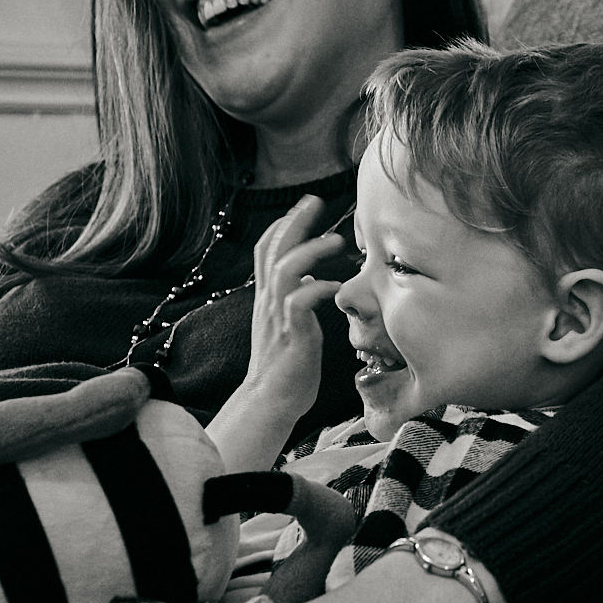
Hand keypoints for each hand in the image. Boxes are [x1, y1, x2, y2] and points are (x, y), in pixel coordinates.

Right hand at [209, 195, 346, 470]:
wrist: (271, 402)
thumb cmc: (287, 367)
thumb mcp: (290, 325)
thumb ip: (297, 301)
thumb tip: (313, 281)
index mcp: (267, 298)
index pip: (265, 251)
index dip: (281, 225)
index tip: (303, 207)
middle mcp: (268, 302)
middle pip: (273, 250)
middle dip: (294, 222)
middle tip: (315, 201)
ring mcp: (277, 318)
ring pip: (285, 270)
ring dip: (310, 251)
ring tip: (336, 241)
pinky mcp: (292, 336)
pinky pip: (300, 303)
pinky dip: (318, 289)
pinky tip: (335, 286)